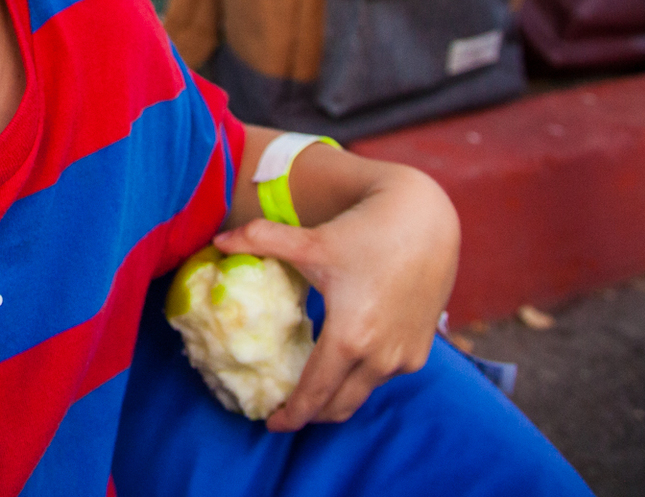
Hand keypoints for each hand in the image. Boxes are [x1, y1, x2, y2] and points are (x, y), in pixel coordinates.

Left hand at [211, 165, 458, 431]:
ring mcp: (405, 357)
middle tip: (286, 413)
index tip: (270, 423)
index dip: (292, 414)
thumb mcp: (310, 240)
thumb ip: (261, 240)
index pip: (315, 394)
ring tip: (312, 389)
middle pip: (340, 405)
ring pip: (364, 391)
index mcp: (351, 339)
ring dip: (337, 396)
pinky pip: (384, 376)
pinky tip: (345, 363)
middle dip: (312, 414)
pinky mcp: (421, 350)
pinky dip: (361, 378)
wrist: (426, 222)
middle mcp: (381, 358)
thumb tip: (219, 239)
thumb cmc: (365, 232)